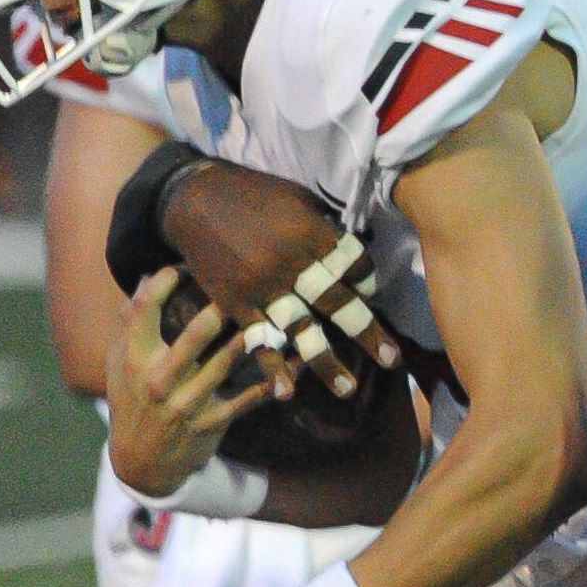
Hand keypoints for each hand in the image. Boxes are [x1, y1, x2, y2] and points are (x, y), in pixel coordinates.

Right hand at [106, 268, 268, 496]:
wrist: (141, 460)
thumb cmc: (133, 399)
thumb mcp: (119, 363)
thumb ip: (129, 322)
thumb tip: (146, 277)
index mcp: (132, 357)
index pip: (143, 309)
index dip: (164, 281)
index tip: (186, 262)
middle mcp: (158, 378)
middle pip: (194, 333)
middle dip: (222, 305)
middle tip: (248, 279)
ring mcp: (187, 401)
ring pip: (227, 361)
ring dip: (256, 335)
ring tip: (281, 308)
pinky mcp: (212, 420)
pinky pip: (249, 396)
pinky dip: (275, 378)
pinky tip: (298, 361)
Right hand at [160, 160, 398, 403]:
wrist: (194, 199)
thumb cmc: (254, 194)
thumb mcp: (298, 198)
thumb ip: (324, 227)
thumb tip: (351, 250)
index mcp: (311, 233)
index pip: (354, 265)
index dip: (367, 280)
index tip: (368, 290)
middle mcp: (290, 264)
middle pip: (337, 303)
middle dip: (367, 333)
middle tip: (392, 360)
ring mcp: (262, 287)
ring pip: (302, 330)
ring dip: (326, 362)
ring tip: (348, 389)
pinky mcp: (235, 303)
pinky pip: (259, 338)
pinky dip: (272, 366)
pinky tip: (286, 392)